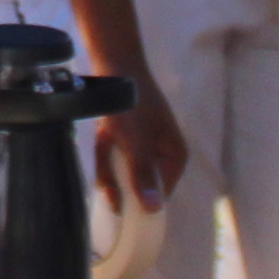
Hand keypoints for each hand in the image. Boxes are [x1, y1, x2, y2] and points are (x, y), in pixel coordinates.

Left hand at [94, 81, 187, 230]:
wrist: (115, 66)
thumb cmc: (133, 107)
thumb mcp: (137, 144)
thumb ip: (144, 176)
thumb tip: (154, 208)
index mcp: (174, 156)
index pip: (162, 192)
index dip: (144, 203)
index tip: (124, 212)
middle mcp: (160, 154)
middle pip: (139, 185)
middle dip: (120, 182)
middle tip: (109, 177)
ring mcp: (140, 147)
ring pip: (122, 172)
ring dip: (108, 166)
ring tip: (107, 141)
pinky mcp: (123, 140)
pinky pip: (112, 159)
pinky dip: (103, 155)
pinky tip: (103, 138)